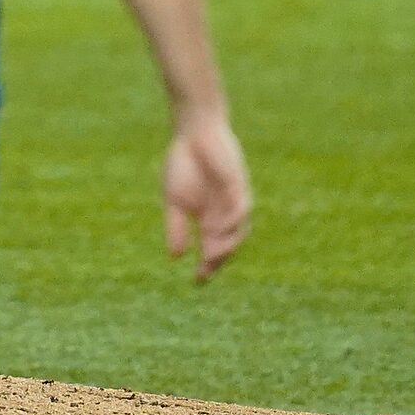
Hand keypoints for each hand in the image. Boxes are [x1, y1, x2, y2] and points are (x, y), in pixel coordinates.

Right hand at [161, 113, 251, 282]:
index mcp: (209, 220)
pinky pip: (241, 210)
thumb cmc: (184, 164)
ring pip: (237, 232)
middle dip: (217, 261)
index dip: (207, 267)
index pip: (212, 251)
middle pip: (227, 246)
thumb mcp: (174, 201)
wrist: (193, 133)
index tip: (197, 281)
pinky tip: (218, 229)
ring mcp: (234, 202)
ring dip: (226, 245)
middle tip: (205, 272)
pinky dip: (231, 222)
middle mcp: (224, 215)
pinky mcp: (239, 187)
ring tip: (212, 256)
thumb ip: (175, 227)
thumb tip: (175, 257)